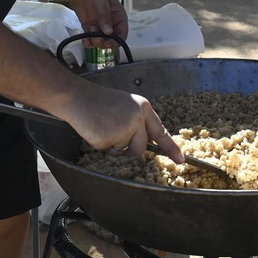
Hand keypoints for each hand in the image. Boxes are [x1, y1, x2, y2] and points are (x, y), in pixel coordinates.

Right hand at [62, 85, 182, 161]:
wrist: (77, 97)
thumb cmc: (99, 102)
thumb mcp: (126, 106)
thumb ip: (138, 122)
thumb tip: (148, 143)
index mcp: (143, 108)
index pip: (160, 131)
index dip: (171, 148)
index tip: (180, 160)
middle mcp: (137, 118)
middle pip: (141, 148)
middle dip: (128, 148)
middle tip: (113, 132)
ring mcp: (124, 128)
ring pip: (125, 152)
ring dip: (114, 147)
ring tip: (104, 128)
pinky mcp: (110, 138)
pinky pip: (109, 152)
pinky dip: (101, 146)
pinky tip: (96, 130)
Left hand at [68, 0, 127, 45]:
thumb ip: (104, 15)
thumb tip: (108, 32)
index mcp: (118, 16)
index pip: (122, 34)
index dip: (117, 41)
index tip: (108, 43)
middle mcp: (111, 23)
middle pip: (111, 40)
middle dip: (104, 42)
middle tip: (95, 38)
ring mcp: (99, 26)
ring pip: (100, 42)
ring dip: (95, 41)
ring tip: (89, 32)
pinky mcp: (89, 27)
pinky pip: (90, 39)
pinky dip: (87, 42)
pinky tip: (84, 38)